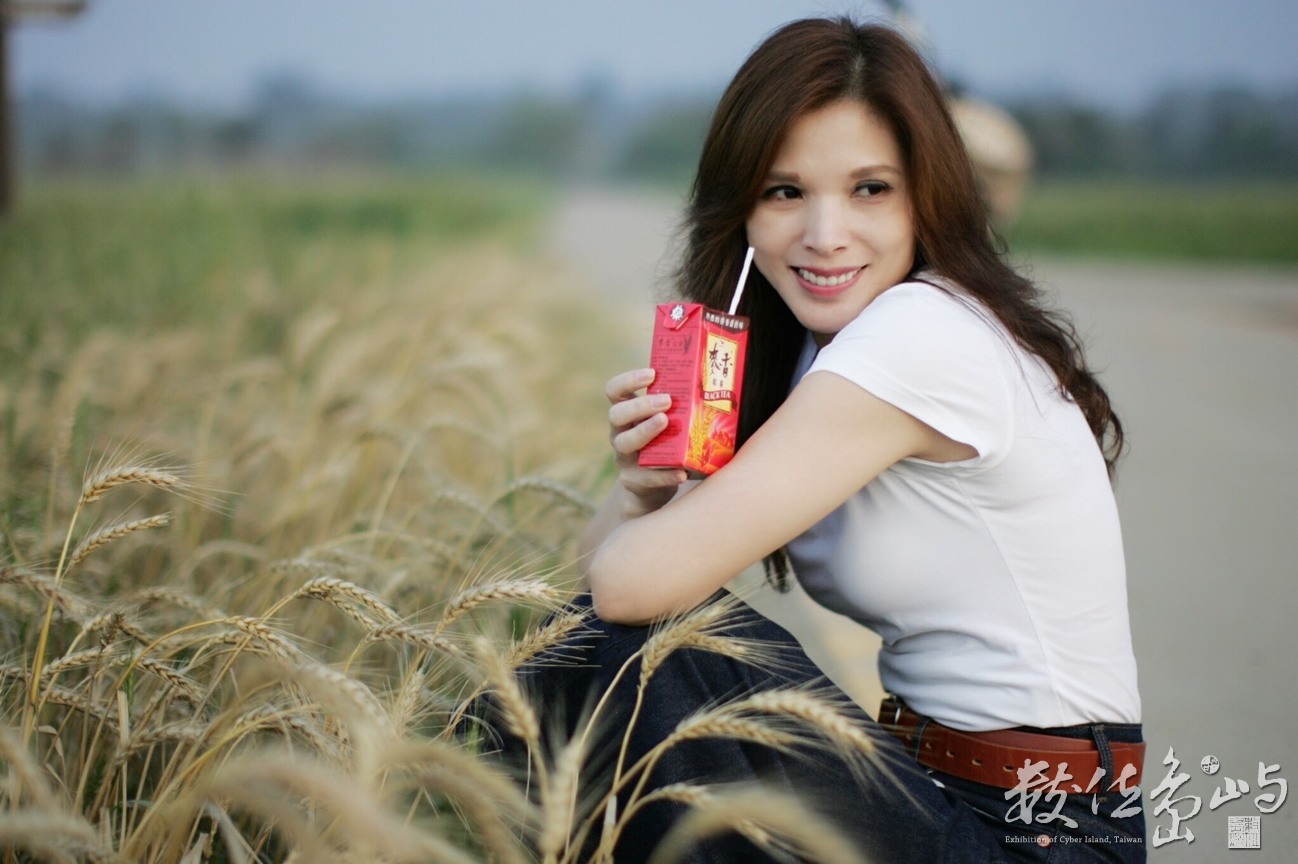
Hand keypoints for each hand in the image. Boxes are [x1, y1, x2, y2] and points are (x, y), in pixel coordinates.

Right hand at [605, 368, 687, 517]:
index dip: (629, 380)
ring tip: (666, 422)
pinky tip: (682, 472)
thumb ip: (678, 407)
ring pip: (625, 442)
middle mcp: (619, 433)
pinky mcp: (633, 480)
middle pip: (617, 414)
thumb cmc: (665, 445)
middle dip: (641, 405)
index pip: (614, 391)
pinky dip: (665, 474)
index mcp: (626, 414)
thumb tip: (718, 385)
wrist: (654, 486)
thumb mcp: (666, 423)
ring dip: (645, 431)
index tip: (652, 373)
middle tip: (667, 400)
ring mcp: (624, 457)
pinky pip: (646, 478)